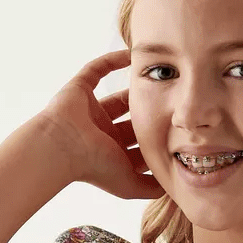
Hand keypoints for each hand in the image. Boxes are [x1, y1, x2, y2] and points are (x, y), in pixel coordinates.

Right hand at [38, 49, 164, 200]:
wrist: (63, 147)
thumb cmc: (94, 167)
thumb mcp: (130, 185)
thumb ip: (151, 188)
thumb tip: (172, 188)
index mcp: (112, 153)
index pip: (139, 146)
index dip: (157, 141)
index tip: (179, 132)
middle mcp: (102, 133)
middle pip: (133, 122)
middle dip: (151, 116)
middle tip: (175, 104)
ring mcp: (90, 111)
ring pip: (118, 98)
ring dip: (136, 90)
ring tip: (160, 80)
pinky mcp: (79, 89)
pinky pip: (97, 69)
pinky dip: (112, 61)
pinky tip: (131, 55)